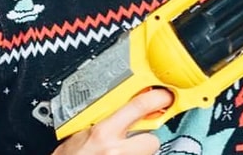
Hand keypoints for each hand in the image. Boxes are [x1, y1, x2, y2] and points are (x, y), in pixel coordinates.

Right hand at [52, 89, 172, 154]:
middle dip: (147, 136)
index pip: (140, 106)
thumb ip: (97, 123)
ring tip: (121, 151)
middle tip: (136, 136)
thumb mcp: (76, 137)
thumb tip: (114, 110)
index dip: (158, 98)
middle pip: (152, 136)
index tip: (165, 95)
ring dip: (138, 151)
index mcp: (102, 132)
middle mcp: (116, 149)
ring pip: (147, 152)